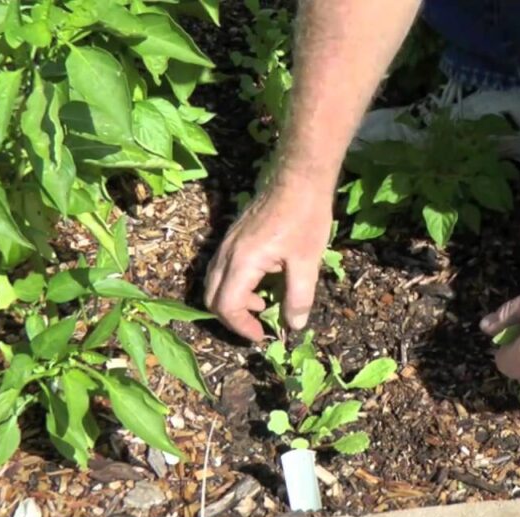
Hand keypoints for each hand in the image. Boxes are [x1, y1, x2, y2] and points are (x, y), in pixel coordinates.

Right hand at [205, 171, 332, 340]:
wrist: (298, 178)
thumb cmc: (305, 217)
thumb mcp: (307, 262)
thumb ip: (298, 297)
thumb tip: (292, 326)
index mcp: (242, 261)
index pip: (226, 306)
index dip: (242, 327)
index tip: (263, 335)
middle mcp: (226, 253)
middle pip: (212, 297)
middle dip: (232, 318)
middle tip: (258, 325)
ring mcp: (226, 243)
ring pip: (214, 282)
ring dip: (232, 301)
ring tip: (261, 304)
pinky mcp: (232, 237)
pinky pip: (221, 269)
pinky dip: (234, 284)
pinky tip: (261, 283)